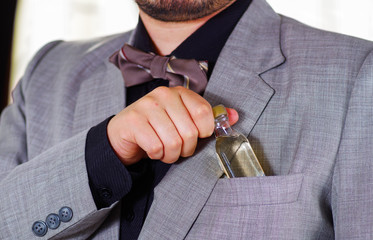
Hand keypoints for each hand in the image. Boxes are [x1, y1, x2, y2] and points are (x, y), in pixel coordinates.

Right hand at [107, 86, 238, 165]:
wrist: (125, 133)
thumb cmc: (158, 127)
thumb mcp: (184, 120)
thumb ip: (208, 117)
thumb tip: (234, 115)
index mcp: (179, 92)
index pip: (204, 113)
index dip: (204, 131)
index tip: (197, 135)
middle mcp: (163, 95)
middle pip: (190, 132)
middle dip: (186, 148)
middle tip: (177, 147)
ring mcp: (147, 106)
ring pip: (174, 142)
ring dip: (171, 154)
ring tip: (165, 150)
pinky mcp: (134, 121)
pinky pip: (157, 148)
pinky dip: (157, 155)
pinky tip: (152, 149)